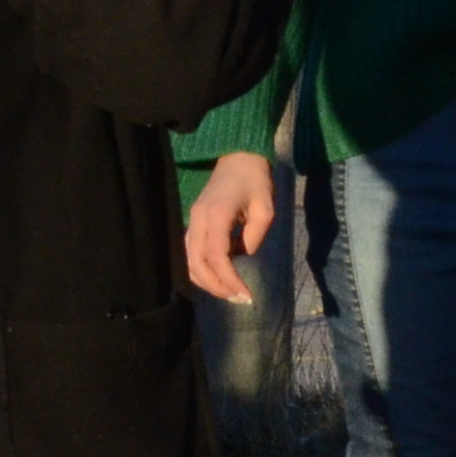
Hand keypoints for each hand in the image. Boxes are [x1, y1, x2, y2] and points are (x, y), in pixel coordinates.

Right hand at [185, 151, 276, 302]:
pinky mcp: (195, 223)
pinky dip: (202, 270)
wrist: (238, 156)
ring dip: (206, 281)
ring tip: (229, 292)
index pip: (217, 257)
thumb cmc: (255, 180)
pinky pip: (191, 253)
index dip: (229, 280)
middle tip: (238, 299)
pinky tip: (220, 277)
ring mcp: (193, 221)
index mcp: (216, 215)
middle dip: (216, 286)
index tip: (246, 295)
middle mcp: (198, 220)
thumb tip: (243, 256)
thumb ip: (255, 236)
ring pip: (189, 261)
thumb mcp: (266, 208)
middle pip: (196, 263)